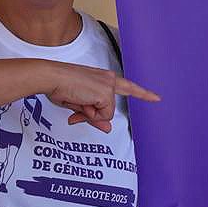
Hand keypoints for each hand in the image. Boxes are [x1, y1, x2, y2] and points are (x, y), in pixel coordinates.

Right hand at [41, 61, 160, 132]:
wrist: (51, 77)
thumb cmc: (60, 87)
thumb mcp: (79, 105)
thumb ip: (95, 117)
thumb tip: (108, 129)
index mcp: (103, 78)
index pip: (127, 86)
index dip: (142, 93)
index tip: (157, 98)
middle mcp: (109, 79)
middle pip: (110, 108)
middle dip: (92, 113)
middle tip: (88, 101)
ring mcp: (108, 86)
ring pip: (105, 113)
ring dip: (88, 113)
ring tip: (76, 100)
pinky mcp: (105, 93)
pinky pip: (102, 115)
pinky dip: (89, 114)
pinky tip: (80, 102)